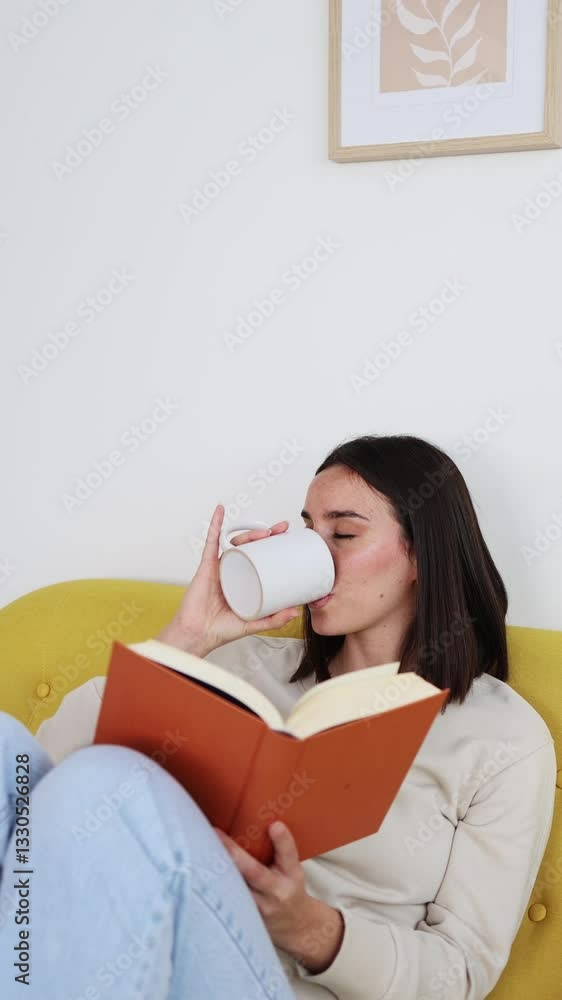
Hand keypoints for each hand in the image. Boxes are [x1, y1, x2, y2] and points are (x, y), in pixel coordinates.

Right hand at [157, 504, 300, 655]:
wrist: (198, 634)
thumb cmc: (220, 629)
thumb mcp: (253, 624)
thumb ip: (274, 619)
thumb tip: (296, 610)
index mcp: (244, 580)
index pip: (261, 557)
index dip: (273, 546)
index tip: (287, 539)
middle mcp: (233, 570)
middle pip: (251, 546)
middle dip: (266, 534)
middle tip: (282, 529)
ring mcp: (220, 566)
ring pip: (236, 542)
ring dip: (250, 532)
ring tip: (265, 531)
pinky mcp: (207, 565)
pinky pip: (211, 541)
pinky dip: (215, 524)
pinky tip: (220, 510)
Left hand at [213, 821, 343, 972]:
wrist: (296, 926)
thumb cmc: (289, 886)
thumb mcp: (292, 868)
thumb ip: (279, 849)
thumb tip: (262, 820)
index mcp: (292, 875)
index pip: (289, 855)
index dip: (282, 841)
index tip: (275, 825)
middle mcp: (277, 892)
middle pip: (255, 873)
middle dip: (235, 854)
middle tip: (216, 833)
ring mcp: (261, 908)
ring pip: (236, 889)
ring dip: (218, 871)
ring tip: (198, 850)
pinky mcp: (246, 919)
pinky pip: (228, 900)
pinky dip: (214, 886)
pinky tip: (198, 873)